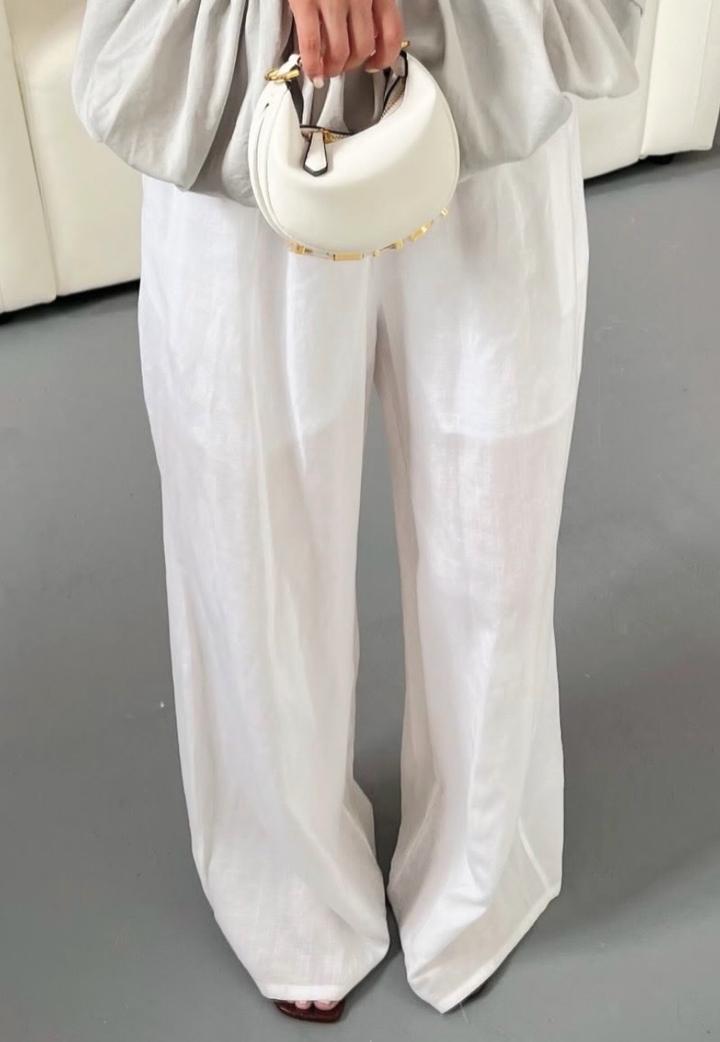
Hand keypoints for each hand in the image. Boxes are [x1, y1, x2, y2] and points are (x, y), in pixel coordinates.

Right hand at [288, 0, 404, 84]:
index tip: (374, 65)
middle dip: (352, 65)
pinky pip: (311, 44)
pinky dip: (312, 64)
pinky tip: (312, 72)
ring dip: (333, 69)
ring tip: (326, 71)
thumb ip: (366, 1)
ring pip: (340, 51)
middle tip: (342, 68)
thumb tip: (367, 33)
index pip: (391, 33)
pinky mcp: (304, 1)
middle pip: (363, 48)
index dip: (384, 57)